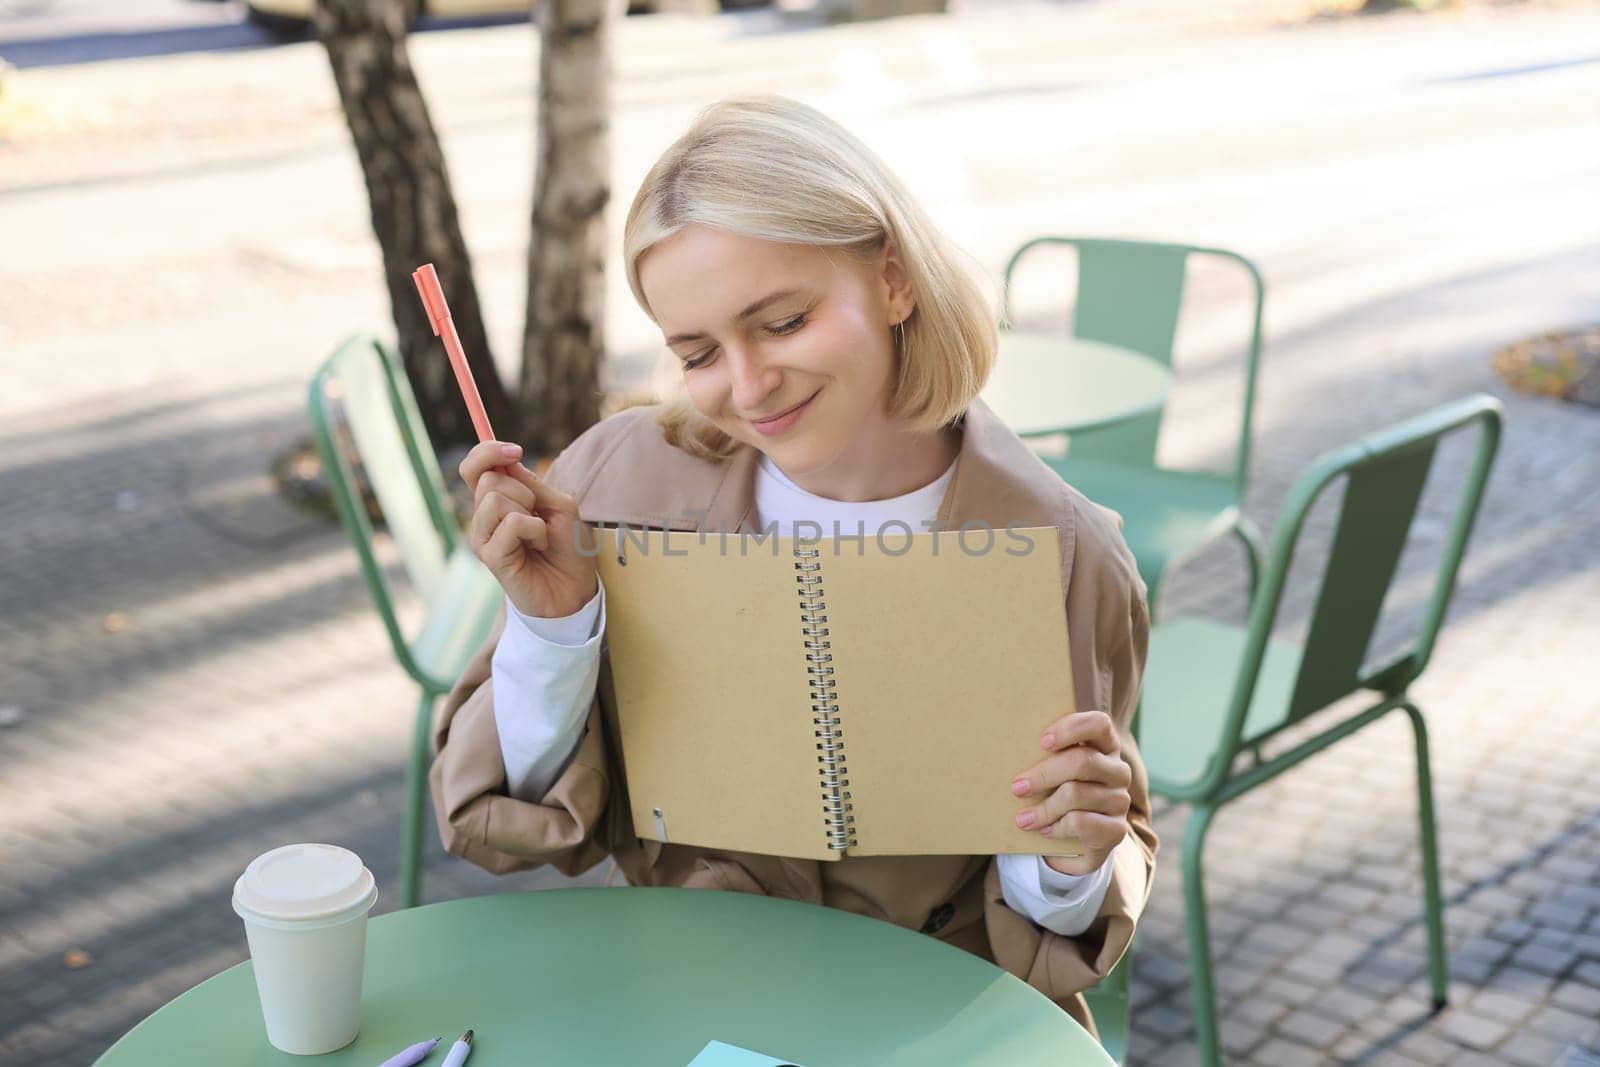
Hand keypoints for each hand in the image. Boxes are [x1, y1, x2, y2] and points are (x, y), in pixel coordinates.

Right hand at [459, 441, 597, 618]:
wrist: (575, 589)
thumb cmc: (568, 547)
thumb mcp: (557, 505)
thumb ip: (531, 483)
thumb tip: (504, 461)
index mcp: (497, 501)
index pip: (474, 466)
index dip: (487, 451)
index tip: (515, 450)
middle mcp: (484, 518)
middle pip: (486, 479)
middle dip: (523, 490)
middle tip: (539, 514)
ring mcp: (483, 537)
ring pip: (495, 499)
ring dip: (529, 512)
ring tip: (539, 534)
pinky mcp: (490, 556)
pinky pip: (510, 523)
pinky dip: (535, 530)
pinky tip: (539, 546)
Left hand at [1010, 709, 1130, 876]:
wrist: (1075, 843)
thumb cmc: (1057, 796)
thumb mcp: (1053, 773)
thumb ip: (1045, 757)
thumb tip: (1010, 750)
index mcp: (1104, 747)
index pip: (1099, 724)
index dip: (1072, 729)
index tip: (1042, 741)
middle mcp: (1117, 771)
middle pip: (1083, 761)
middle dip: (1044, 774)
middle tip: (1017, 787)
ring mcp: (1119, 800)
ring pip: (1076, 794)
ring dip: (1044, 808)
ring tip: (1023, 819)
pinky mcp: (1117, 829)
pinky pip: (1081, 822)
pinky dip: (1057, 827)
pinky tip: (1045, 830)